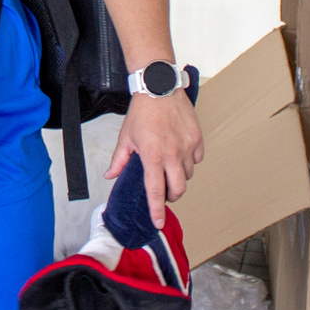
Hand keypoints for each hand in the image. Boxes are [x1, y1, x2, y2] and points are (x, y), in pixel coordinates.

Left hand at [108, 87, 205, 228]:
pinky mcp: (197, 138)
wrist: (159, 87)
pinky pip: (197, 159)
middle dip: (171, 196)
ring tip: (169, 166)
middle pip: (178, 189)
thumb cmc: (142, 112)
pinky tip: (180, 153)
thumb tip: (111, 176)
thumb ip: (119, 160)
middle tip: (164, 192)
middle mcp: (172, 154)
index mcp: (152, 156)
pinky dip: (189, 161)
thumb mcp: (126, 137)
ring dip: (179, 176)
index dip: (156, 210)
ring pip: (188, 174)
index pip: (155, 191)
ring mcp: (187, 146)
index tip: (157, 222)